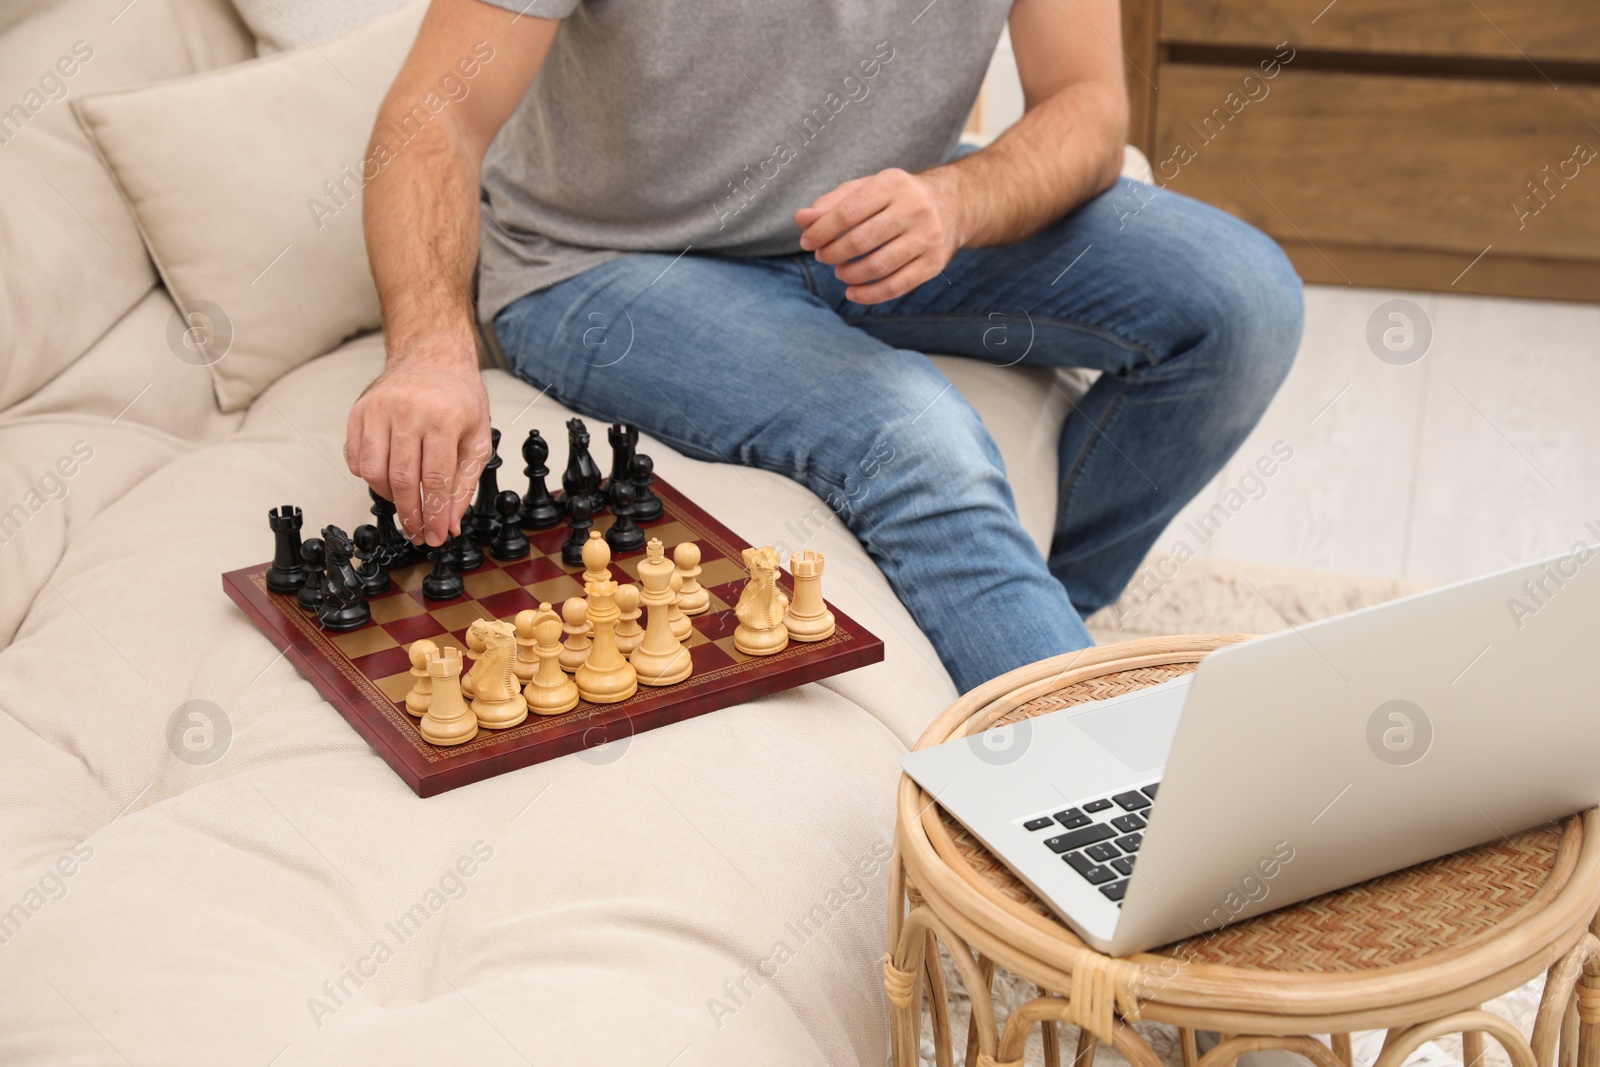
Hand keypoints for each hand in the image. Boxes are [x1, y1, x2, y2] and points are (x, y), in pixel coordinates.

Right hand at [345, 354, 490, 546]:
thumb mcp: (478, 437)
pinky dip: (370, 478)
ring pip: (373, 473)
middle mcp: (407, 412)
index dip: (435, 514)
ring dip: (390, 498)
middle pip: (403, 480)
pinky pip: (356, 459)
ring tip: (406, 502)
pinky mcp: (359, 412)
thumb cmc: (458, 397)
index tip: (436, 536)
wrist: (432, 357)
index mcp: (442, 418)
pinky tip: (389, 479)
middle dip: (411, 515)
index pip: (435, 479)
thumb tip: (451, 522)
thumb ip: (465, 482)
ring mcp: (378, 410)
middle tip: (419, 533)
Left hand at [795, 167, 963, 303]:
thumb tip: (802, 219)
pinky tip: (853, 292)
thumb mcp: (868, 189)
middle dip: (832, 253)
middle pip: (861, 240)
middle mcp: (914, 208)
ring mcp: (927, 237)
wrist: (953, 206)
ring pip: (878, 266)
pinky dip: (869, 295)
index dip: (821, 231)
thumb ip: (834, 203)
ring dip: (850, 274)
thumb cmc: (897, 198)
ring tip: (840, 271)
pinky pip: (897, 286)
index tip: (806, 242)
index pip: (848, 212)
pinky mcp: (934, 263)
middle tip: (822, 257)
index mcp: (893, 184)